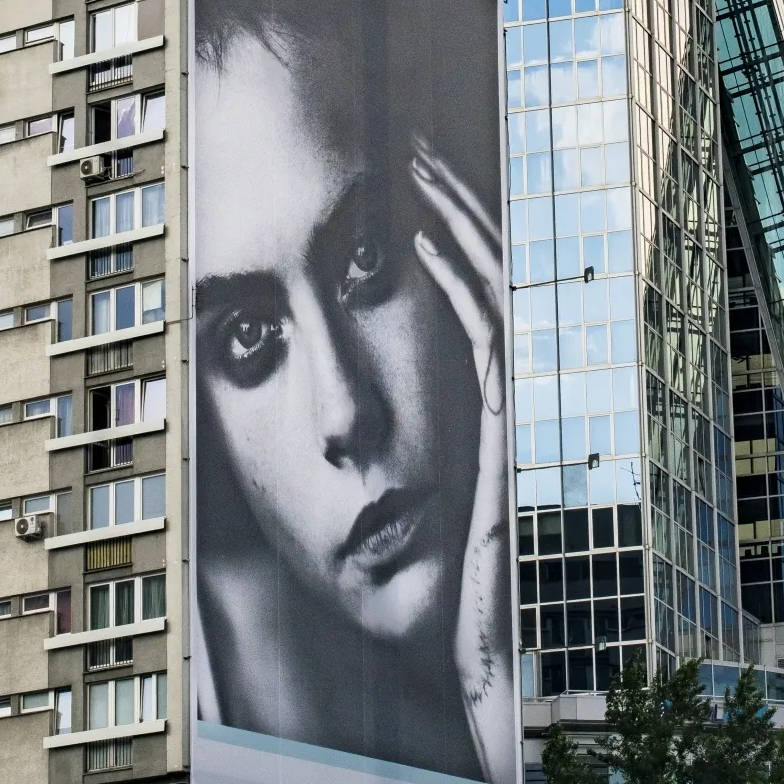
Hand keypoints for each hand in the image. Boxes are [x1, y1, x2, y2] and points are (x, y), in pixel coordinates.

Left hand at [410, 139, 515, 783]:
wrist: (450, 644)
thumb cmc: (404, 583)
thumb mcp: (366, 496)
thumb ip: (349, 444)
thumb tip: (287, 400)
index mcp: (452, 396)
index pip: (444, 290)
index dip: (424, 228)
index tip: (387, 177)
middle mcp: (478, 389)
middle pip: (467, 270)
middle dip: (441, 201)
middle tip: (406, 139)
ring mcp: (493, 403)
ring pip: (478, 286)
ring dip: (446, 221)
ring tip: (411, 164)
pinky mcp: (496, 426)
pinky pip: (481, 333)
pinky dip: (453, 277)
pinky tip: (416, 236)